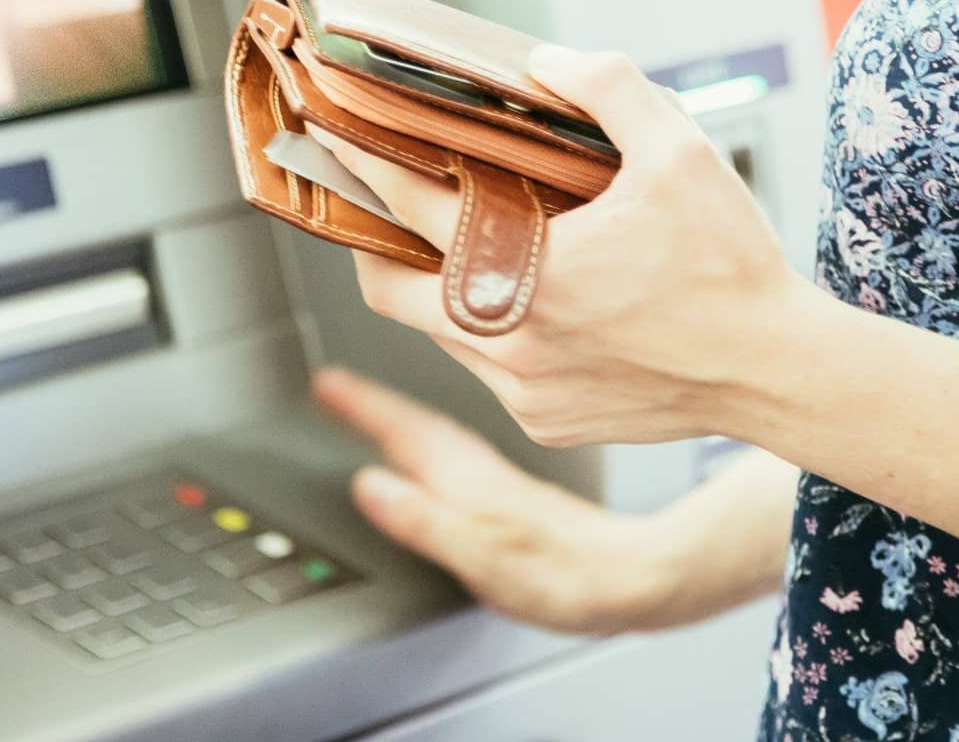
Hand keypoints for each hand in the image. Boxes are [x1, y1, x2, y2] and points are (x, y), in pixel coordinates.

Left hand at [311, 45, 811, 447]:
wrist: (776, 370)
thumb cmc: (731, 268)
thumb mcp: (681, 151)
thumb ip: (608, 88)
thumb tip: (547, 63)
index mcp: (531, 271)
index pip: (413, 208)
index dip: (366, 164)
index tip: (336, 137)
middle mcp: (511, 340)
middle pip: (391, 290)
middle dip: (374, 245)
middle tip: (379, 207)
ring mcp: (524, 391)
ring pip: (441, 335)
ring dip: (437, 290)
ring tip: (461, 247)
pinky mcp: (547, 421)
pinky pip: (489, 374)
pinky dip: (489, 334)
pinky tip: (527, 302)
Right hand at [312, 366, 686, 632]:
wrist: (633, 577)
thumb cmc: (565, 575)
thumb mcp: (482, 553)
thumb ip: (424, 519)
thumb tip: (370, 485)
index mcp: (467, 480)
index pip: (402, 430)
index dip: (361, 406)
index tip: (325, 382)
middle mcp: (482, 471)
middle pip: (416, 425)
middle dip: (372, 403)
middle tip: (333, 386)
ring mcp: (499, 482)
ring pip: (439, 436)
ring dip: (402, 419)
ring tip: (371, 412)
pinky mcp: (514, 497)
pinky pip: (458, 454)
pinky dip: (433, 444)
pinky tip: (434, 459)